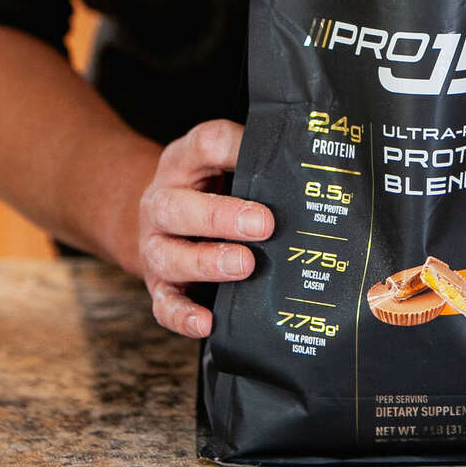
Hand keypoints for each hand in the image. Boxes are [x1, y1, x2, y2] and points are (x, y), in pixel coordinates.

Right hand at [135, 119, 272, 337]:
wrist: (160, 218)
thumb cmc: (208, 188)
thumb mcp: (223, 162)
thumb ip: (255, 162)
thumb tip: (309, 167)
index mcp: (183, 162)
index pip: (205, 145)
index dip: (236, 149)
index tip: (271, 159)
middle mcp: (162, 203)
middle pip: (178, 207)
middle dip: (221, 217)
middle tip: (264, 225)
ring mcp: (156, 246)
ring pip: (169, 256)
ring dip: (207, 262)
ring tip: (244, 265)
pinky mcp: (158, 285)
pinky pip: (164, 304)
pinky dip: (183, 315)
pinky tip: (207, 322)